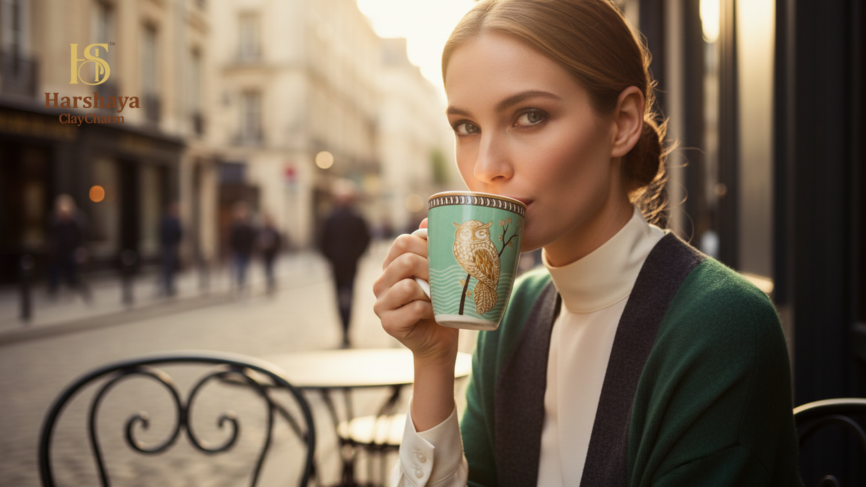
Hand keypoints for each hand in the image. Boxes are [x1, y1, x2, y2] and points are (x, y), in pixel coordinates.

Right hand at [373, 219, 458, 362]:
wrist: (439, 340)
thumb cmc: (441, 304)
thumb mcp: (438, 272)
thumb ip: (432, 247)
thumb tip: (428, 220)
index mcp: (391, 266)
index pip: (402, 242)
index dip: (425, 245)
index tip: (442, 256)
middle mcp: (381, 283)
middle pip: (405, 261)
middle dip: (430, 268)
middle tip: (443, 279)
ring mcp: (381, 304)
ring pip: (408, 286)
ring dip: (430, 293)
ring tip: (437, 299)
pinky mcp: (388, 323)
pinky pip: (414, 308)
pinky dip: (430, 310)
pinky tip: (433, 314)